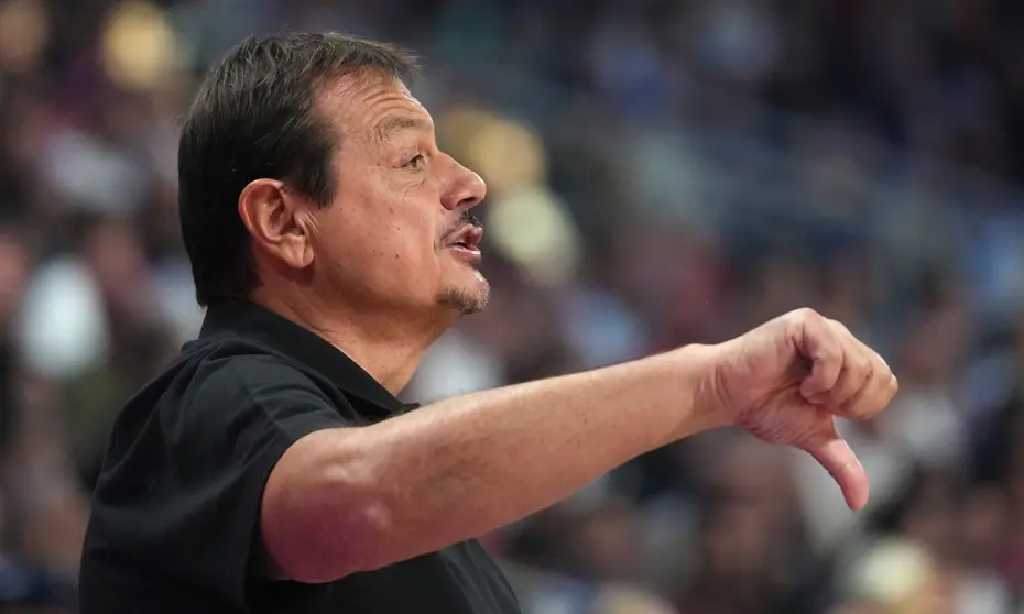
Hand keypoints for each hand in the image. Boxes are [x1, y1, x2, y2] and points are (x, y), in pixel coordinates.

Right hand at [707, 308, 897, 509]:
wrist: (727, 394)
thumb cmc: (765, 409)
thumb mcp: (813, 436)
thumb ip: (841, 464)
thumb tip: (860, 504)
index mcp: (848, 358)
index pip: (885, 382)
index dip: (860, 406)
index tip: (824, 409)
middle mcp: (840, 337)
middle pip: (878, 374)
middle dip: (847, 401)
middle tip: (813, 401)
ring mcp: (823, 327)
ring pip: (859, 366)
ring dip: (830, 392)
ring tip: (803, 391)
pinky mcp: (804, 322)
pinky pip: (834, 353)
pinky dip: (820, 379)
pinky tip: (800, 383)